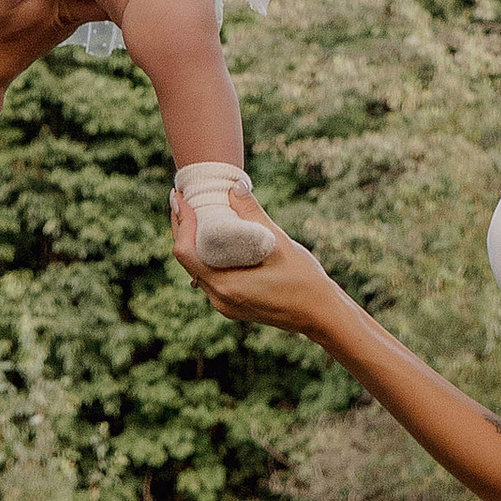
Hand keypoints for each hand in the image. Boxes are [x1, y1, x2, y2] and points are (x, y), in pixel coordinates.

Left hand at [169, 178, 336, 330]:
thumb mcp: (279, 243)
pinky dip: (207, 255)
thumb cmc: (304, 281)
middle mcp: (218, 298)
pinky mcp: (232, 304)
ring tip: (195, 213)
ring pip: (197, 268)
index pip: (185, 252)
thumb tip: (234, 185)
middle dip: (182, 227)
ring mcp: (224, 304)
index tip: (180, 196)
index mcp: (225, 285)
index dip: (180, 221)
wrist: (320, 314)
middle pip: (186, 259)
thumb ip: (253, 214)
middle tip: (183, 198)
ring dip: (193, 241)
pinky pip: (210, 276)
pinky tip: (213, 238)